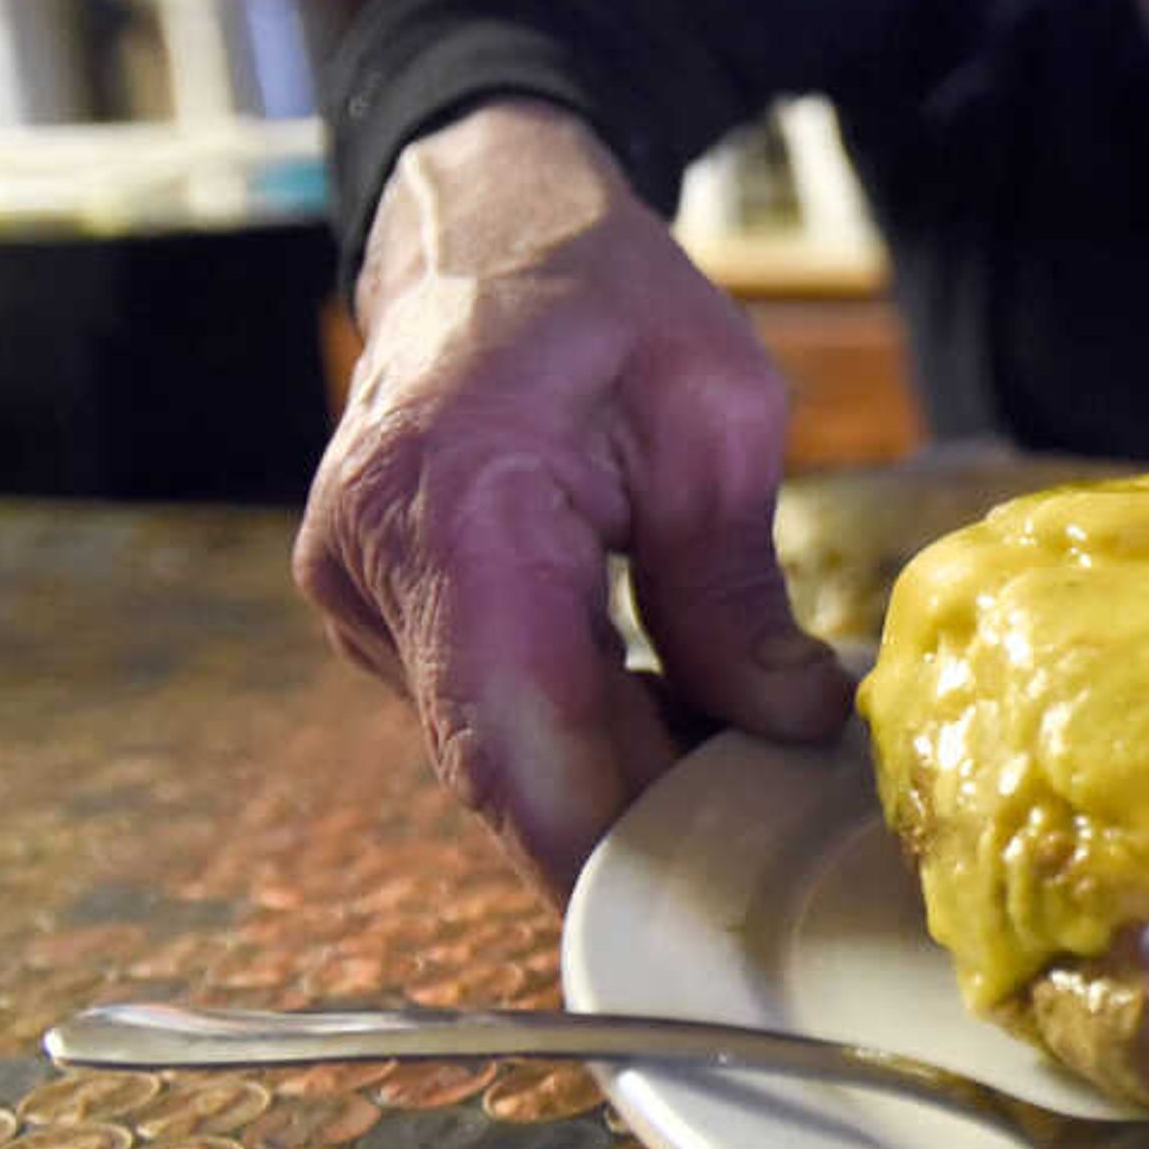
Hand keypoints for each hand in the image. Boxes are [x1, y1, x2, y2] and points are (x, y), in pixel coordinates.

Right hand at [294, 100, 854, 896]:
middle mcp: (375, 568)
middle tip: (775, 848)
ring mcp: (358, 598)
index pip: (517, 742)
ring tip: (742, 763)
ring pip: (495, 751)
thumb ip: (734, 587)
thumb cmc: (604, 297)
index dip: (604, 852)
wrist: (482, 227)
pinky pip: (482, 710)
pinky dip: (577, 729)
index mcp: (458, 505)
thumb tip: (791, 728)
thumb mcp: (716, 413)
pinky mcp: (375, 610)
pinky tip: (671, 713)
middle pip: (506, 768)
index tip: (702, 921)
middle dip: (637, 824)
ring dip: (612, 774)